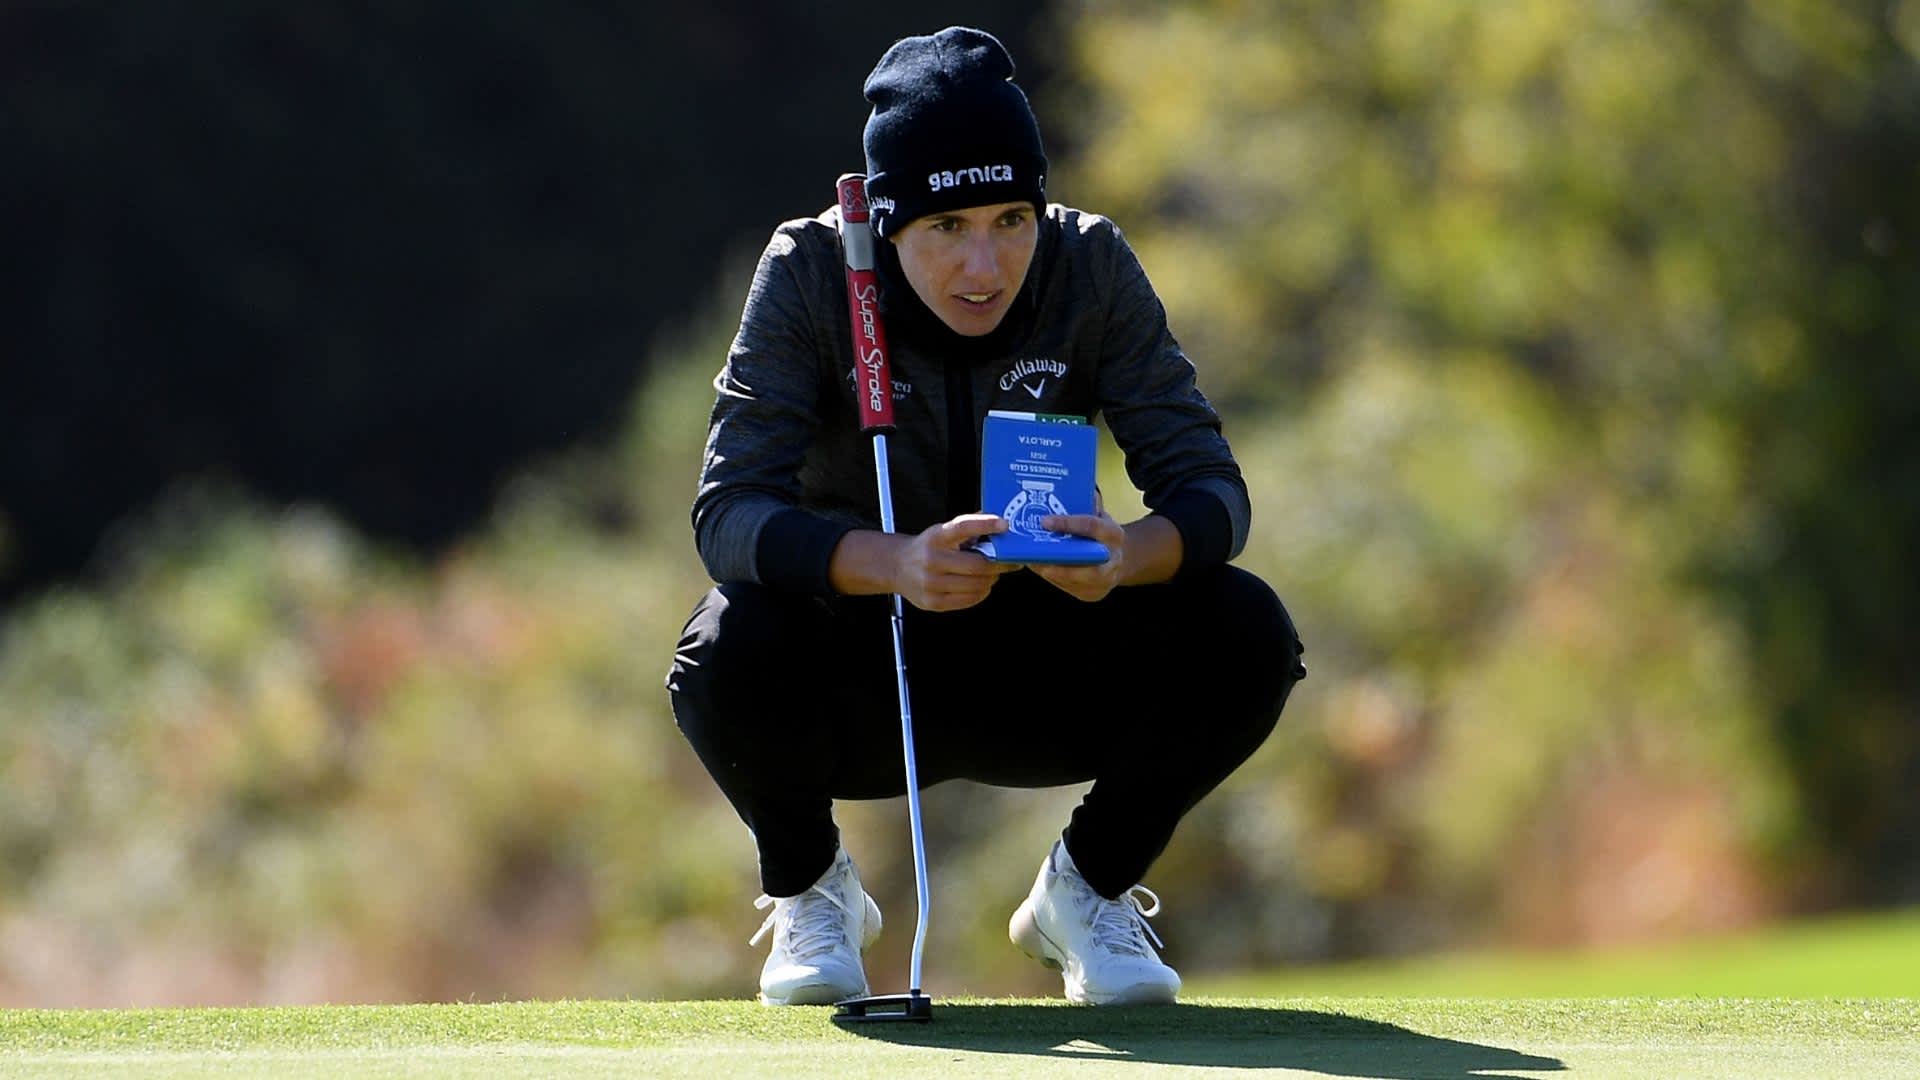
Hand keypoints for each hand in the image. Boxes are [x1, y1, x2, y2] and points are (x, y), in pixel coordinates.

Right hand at [892, 513, 1019, 611]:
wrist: (896, 567)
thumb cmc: (927, 548)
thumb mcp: (942, 532)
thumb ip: (968, 529)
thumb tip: (1000, 525)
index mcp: (935, 537)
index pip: (963, 526)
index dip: (985, 524)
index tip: (1004, 525)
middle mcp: (931, 559)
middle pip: (976, 565)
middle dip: (998, 564)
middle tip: (1006, 562)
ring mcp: (930, 583)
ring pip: (976, 585)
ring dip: (991, 579)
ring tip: (991, 574)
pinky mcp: (932, 602)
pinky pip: (968, 600)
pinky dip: (981, 593)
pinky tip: (980, 586)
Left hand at [1029, 510, 1127, 602]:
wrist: (1118, 560)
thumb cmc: (1101, 534)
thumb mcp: (1099, 515)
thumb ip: (1086, 505)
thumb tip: (1067, 489)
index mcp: (1114, 535)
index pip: (1092, 527)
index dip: (1068, 524)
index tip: (1044, 521)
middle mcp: (1113, 561)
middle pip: (1088, 567)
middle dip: (1061, 563)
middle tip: (1036, 556)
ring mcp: (1104, 581)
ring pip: (1073, 581)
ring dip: (1050, 570)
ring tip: (1030, 559)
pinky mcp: (1092, 594)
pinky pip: (1067, 587)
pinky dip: (1051, 577)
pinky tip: (1038, 567)